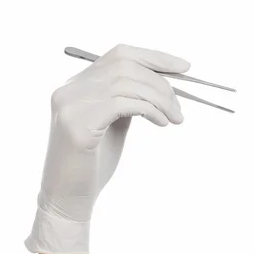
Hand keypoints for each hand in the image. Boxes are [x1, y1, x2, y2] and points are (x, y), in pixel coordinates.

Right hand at [25, 44, 189, 253]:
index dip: (155, 57)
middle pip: (126, 66)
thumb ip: (129, 100)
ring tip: (174, 119)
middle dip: (161, 84)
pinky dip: (149, 109)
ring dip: (160, 99)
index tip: (184, 67)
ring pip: (126, 82)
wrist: (69, 198)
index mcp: (78, 85)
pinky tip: (161, 123)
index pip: (120, 54)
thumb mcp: (115, 125)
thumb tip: (163, 85)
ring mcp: (70, 104)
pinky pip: (122, 103)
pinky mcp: (77, 124)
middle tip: (179, 108)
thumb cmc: (94, 164)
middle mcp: (70, 89)